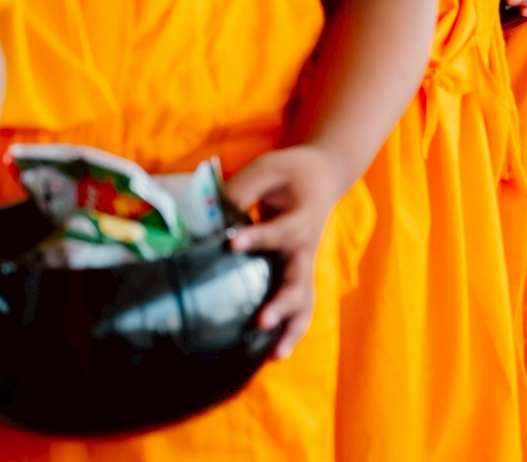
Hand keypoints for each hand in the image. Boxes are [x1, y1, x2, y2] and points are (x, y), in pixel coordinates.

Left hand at [224, 145, 351, 358]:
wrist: (324, 176)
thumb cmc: (291, 174)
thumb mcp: (266, 170)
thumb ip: (238, 192)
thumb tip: (202, 223)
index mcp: (302, 217)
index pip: (282, 231)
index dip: (258, 237)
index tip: (231, 241)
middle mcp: (306, 247)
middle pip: (299, 278)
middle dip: (282, 302)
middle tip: (261, 321)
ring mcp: (304, 264)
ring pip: (305, 300)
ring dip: (291, 326)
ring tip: (275, 353)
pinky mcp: (299, 274)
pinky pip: (302, 307)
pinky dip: (292, 331)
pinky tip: (275, 355)